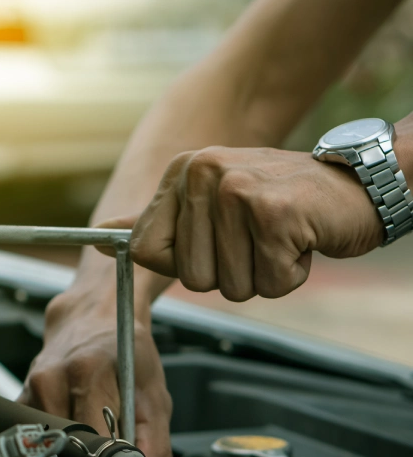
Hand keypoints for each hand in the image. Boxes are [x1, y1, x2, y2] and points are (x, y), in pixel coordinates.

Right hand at [21, 289, 172, 456]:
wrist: (92, 316)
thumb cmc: (125, 350)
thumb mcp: (153, 394)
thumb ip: (154, 445)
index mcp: (88, 373)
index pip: (94, 442)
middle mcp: (52, 379)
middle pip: (68, 447)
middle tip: (107, 454)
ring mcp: (31, 387)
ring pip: (49, 445)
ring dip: (71, 450)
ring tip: (90, 433)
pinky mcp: (20, 396)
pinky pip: (34, 435)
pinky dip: (53, 440)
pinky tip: (69, 425)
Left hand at [109, 147, 383, 300]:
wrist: (355, 187)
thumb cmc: (279, 204)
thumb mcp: (210, 204)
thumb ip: (158, 223)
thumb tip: (101, 236)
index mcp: (181, 171)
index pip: (145, 250)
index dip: (182, 263)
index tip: (215, 244)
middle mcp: (202, 172)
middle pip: (191, 276)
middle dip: (232, 273)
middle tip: (258, 240)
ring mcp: (237, 190)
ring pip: (231, 285)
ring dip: (263, 275)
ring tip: (280, 239)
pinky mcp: (274, 213)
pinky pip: (270, 282)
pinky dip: (291, 274)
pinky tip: (302, 241)